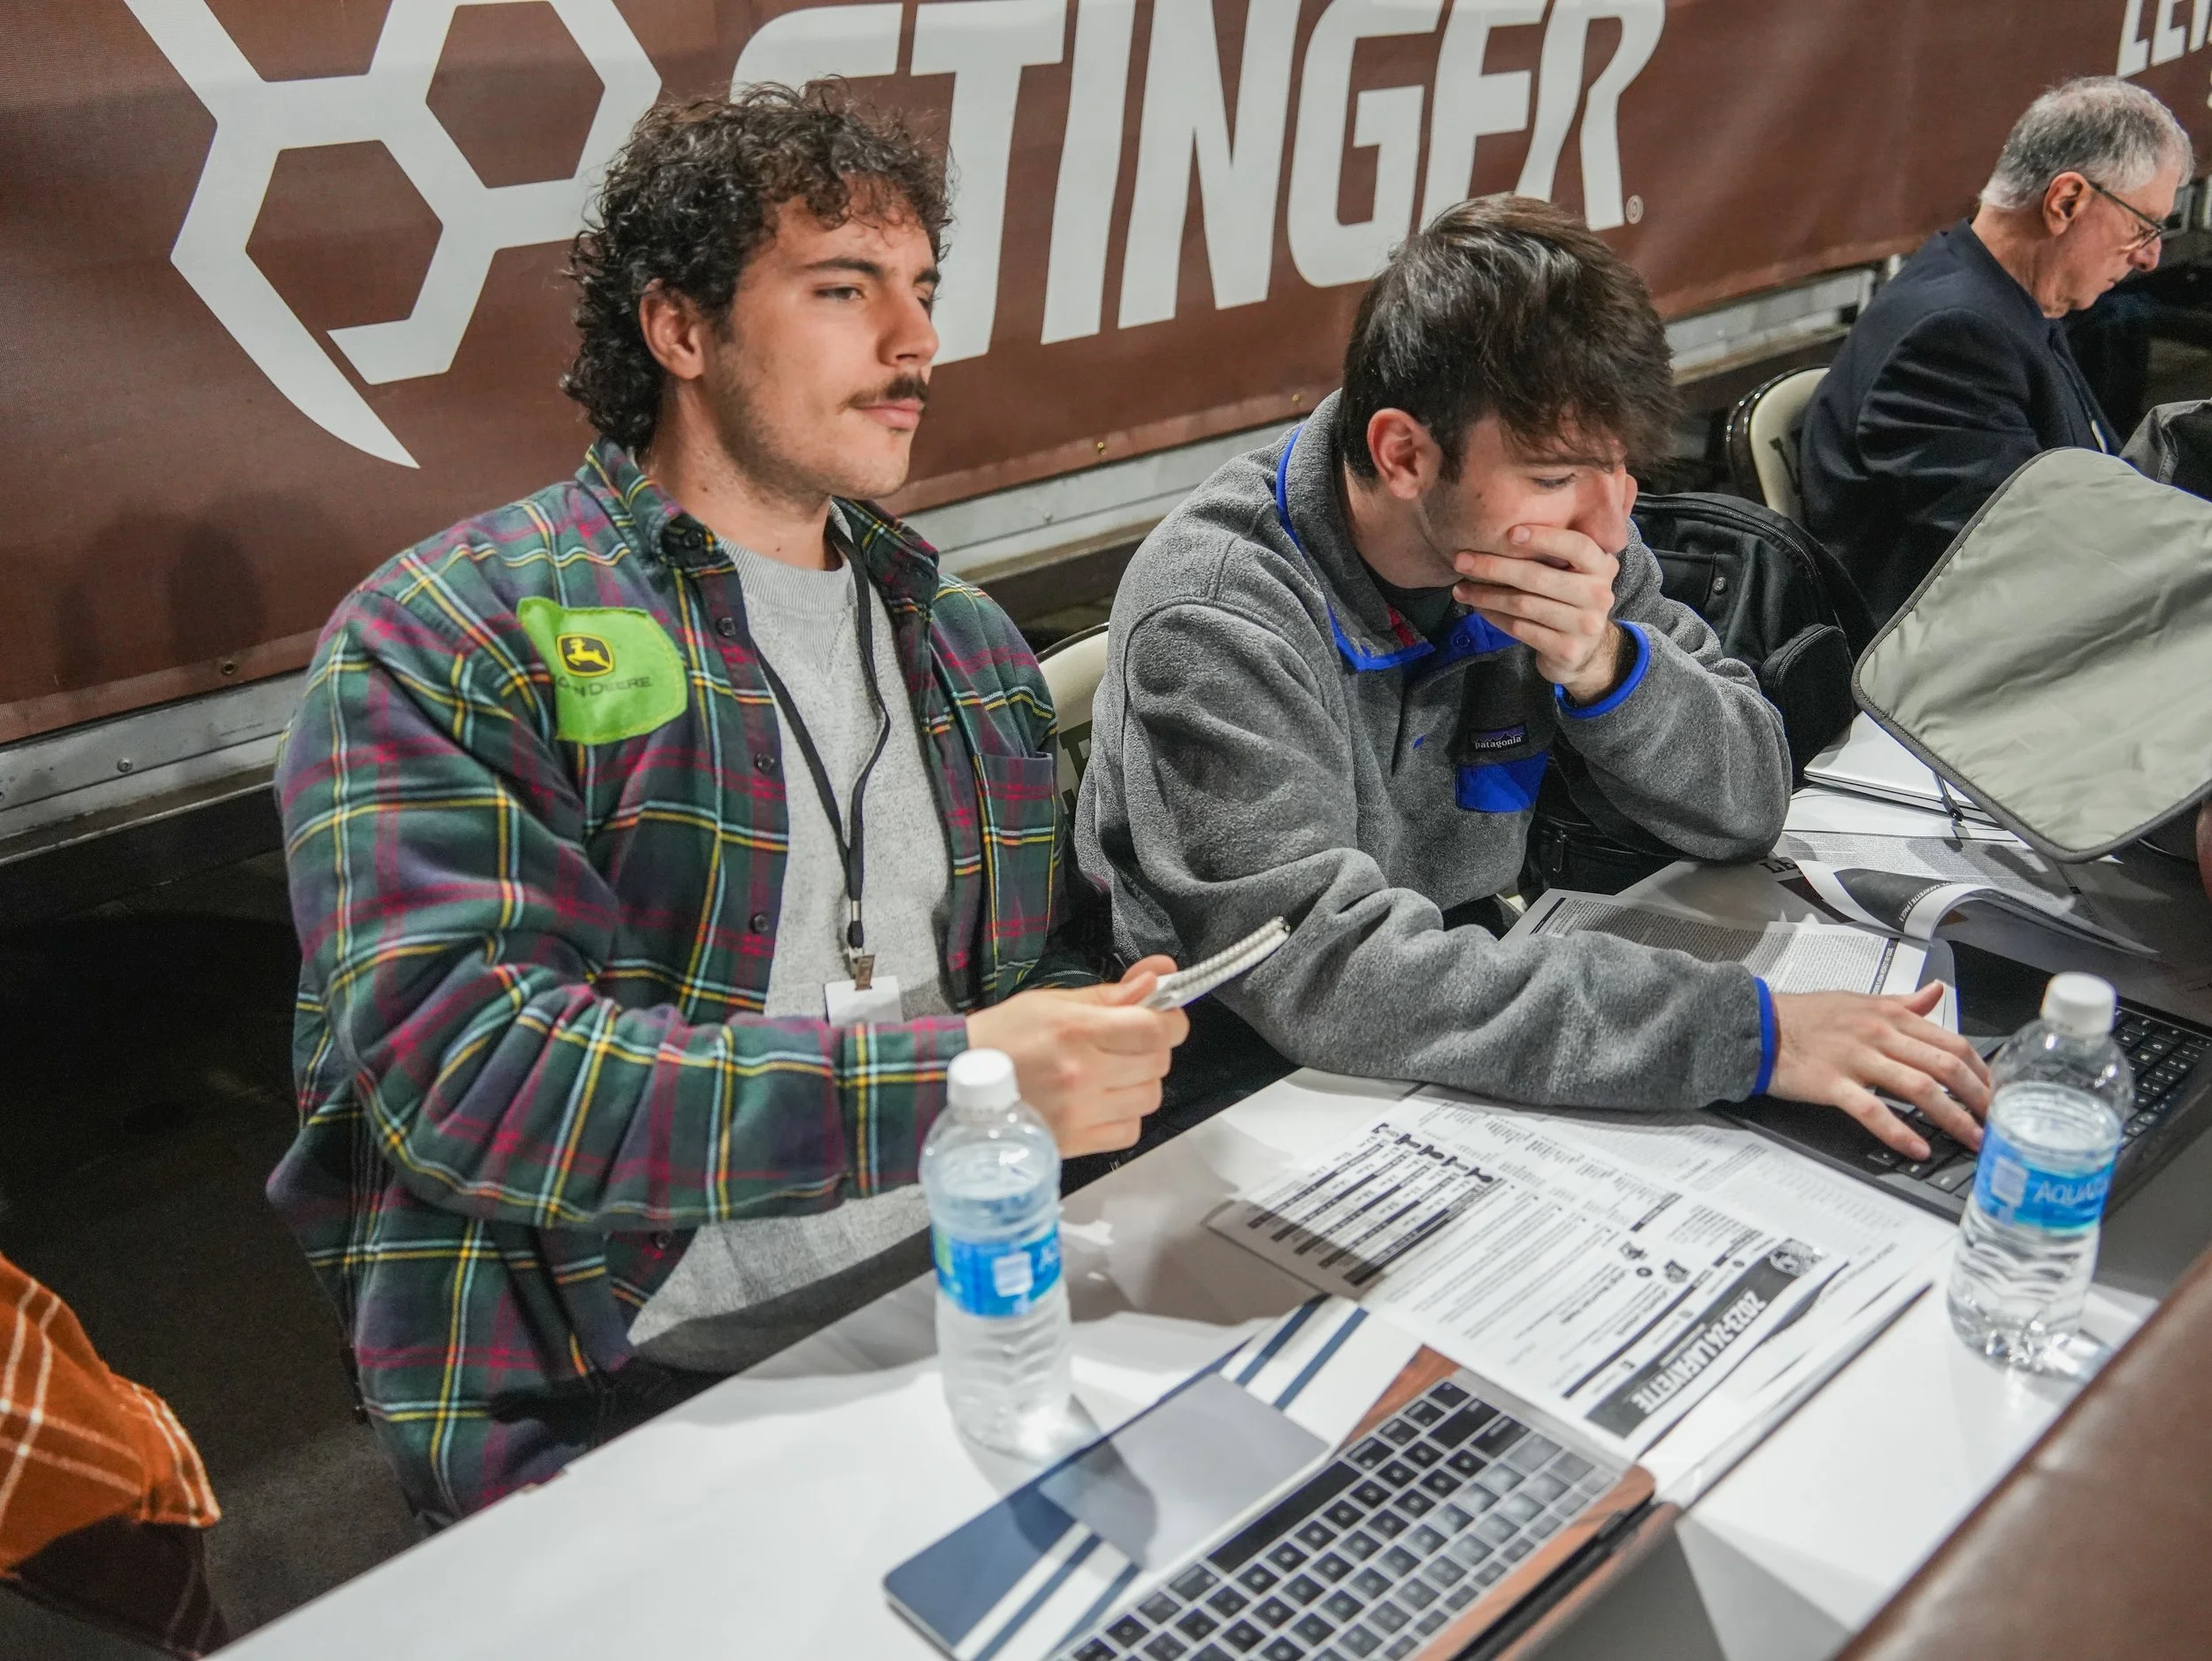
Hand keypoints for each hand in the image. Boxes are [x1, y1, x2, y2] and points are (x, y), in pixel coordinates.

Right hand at [964, 956, 1189, 1155]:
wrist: (953, 1083)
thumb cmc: (1002, 1036)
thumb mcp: (1052, 1001)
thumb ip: (1110, 994)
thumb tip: (1159, 977)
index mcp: (1077, 1030)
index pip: (1156, 1029)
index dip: (1170, 1021)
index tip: (1162, 1017)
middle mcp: (1083, 1073)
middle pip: (1158, 1063)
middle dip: (1152, 1049)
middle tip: (1128, 1043)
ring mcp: (1080, 1112)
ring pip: (1149, 1098)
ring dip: (1140, 1083)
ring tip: (1113, 1074)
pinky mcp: (1075, 1142)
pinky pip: (1130, 1132)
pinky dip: (1125, 1115)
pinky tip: (1103, 1102)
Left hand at [1450, 524, 1623, 702]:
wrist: (1586, 651)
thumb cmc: (1569, 601)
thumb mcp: (1575, 573)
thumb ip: (1555, 552)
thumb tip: (1502, 526)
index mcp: (1602, 567)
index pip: (1577, 546)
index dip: (1544, 538)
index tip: (1510, 533)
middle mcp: (1599, 595)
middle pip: (1539, 576)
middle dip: (1494, 566)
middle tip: (1461, 560)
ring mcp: (1585, 625)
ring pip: (1524, 604)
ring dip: (1486, 595)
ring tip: (1460, 588)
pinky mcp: (1567, 650)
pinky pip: (1520, 628)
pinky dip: (1494, 616)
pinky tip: (1478, 607)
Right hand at [1769, 983, 1992, 1157]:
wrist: (1758, 1024)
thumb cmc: (1807, 1016)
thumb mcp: (1859, 1000)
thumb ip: (1903, 1002)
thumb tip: (1936, 993)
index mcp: (1890, 1015)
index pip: (1952, 1041)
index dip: (1982, 1070)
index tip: (1996, 1092)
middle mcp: (1879, 1034)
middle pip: (1945, 1065)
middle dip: (1977, 1097)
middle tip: (1996, 1122)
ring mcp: (1857, 1058)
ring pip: (1918, 1087)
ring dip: (1951, 1117)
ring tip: (1971, 1139)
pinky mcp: (1832, 1083)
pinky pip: (1872, 1109)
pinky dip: (1898, 1131)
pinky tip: (1917, 1148)